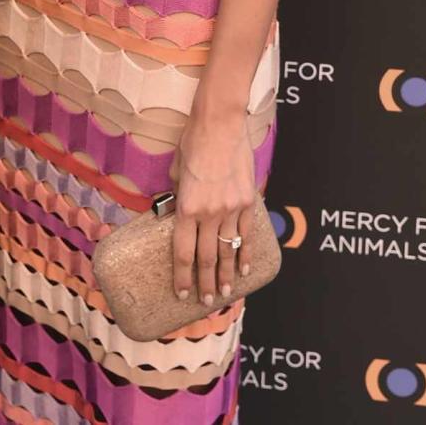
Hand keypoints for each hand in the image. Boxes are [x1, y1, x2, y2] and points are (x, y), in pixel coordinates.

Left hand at [170, 111, 256, 307]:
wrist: (221, 124)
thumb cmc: (193, 142)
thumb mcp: (176, 171)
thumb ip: (177, 195)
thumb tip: (176, 210)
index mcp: (187, 207)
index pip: (183, 252)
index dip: (182, 277)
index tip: (181, 293)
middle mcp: (210, 213)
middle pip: (207, 258)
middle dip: (206, 283)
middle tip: (206, 301)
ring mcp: (232, 208)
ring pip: (229, 250)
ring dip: (228, 275)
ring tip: (227, 293)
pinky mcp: (248, 201)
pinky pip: (246, 234)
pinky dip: (246, 252)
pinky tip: (246, 268)